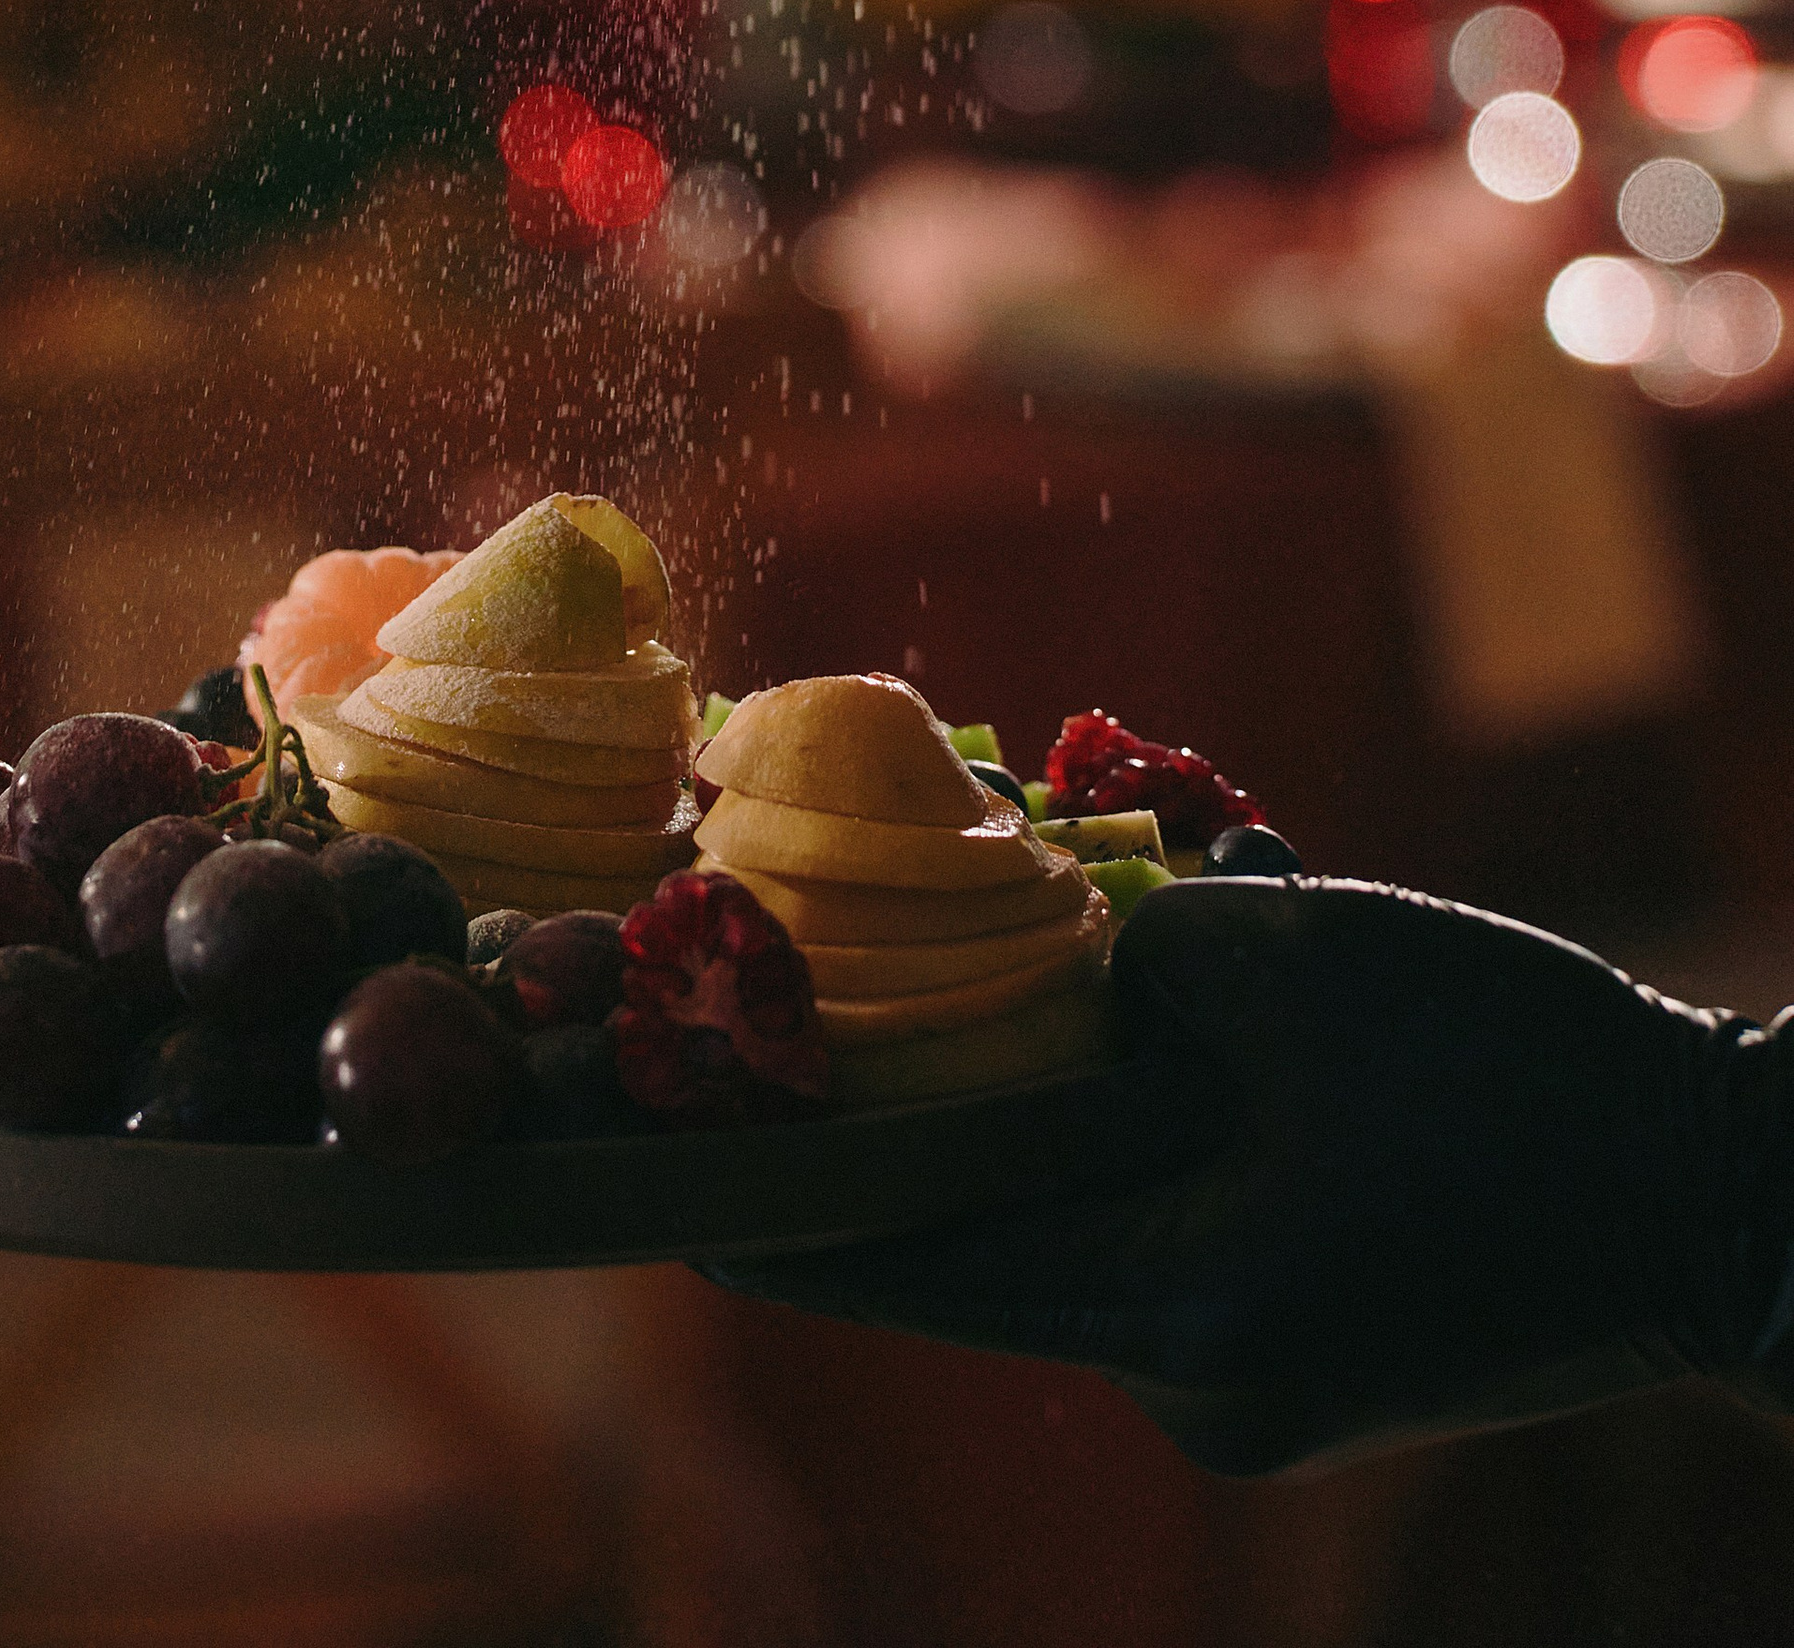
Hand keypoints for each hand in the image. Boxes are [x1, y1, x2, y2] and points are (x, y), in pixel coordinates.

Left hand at [712, 880, 1793, 1474]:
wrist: (1715, 1194)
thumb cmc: (1516, 1066)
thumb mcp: (1304, 958)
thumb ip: (1130, 960)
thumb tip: (1029, 974)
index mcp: (1183, 1308)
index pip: (920, 1265)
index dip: (785, 1210)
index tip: (661, 1177)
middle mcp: (1194, 1384)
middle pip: (986, 1249)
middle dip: (908, 1135)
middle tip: (792, 1028)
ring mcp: (1247, 1390)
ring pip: (1074, 1237)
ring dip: (1030, 1125)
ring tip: (976, 992)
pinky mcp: (1294, 1364)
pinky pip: (1154, 1247)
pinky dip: (1121, 1152)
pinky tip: (1126, 1048)